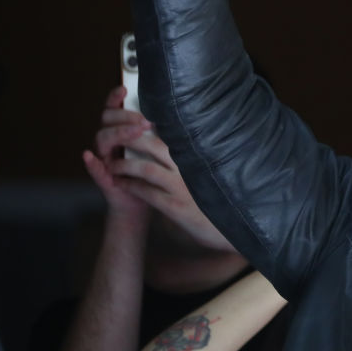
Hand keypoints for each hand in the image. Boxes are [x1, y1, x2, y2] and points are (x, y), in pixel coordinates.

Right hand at [84, 86, 151, 220]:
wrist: (143, 201)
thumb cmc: (150, 172)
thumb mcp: (157, 148)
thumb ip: (156, 130)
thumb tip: (171, 109)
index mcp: (120, 132)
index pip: (114, 109)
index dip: (114, 97)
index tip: (124, 89)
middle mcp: (109, 142)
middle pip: (106, 119)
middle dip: (125, 116)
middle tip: (144, 121)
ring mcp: (104, 158)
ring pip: (101, 138)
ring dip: (118, 133)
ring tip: (135, 132)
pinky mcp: (103, 177)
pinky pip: (93, 168)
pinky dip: (91, 162)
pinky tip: (90, 156)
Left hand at [85, 86, 235, 252]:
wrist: (238, 226)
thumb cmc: (223, 196)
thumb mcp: (211, 171)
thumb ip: (194, 156)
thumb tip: (177, 142)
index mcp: (198, 155)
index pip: (169, 133)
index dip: (149, 126)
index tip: (135, 124)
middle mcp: (190, 167)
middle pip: (154, 145)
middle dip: (130, 140)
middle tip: (116, 139)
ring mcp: (183, 187)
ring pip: (146, 168)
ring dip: (124, 165)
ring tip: (113, 164)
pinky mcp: (177, 207)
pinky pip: (146, 193)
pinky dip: (130, 186)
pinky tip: (121, 184)